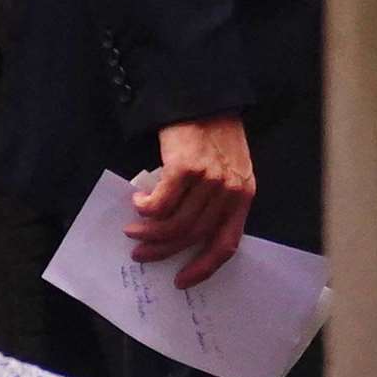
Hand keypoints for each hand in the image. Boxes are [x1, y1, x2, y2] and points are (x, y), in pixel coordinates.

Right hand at [124, 114, 255, 288]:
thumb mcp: (228, 169)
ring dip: (149, 233)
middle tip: (142, 254)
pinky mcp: (186, 167)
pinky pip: (161, 203)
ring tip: (133, 232)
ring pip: (174, 224)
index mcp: (243, 194)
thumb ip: (214, 200)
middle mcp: (229, 189)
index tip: (182, 280)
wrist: (204, 96)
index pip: (226, 244)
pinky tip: (138, 202)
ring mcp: (208, 178)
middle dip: (164, 250)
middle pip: (193, 236)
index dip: (203, 267)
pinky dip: (146, 208)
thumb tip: (182, 236)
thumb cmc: (214, 133)